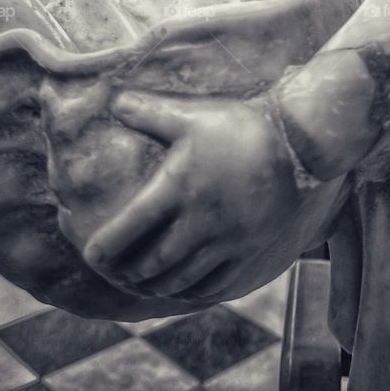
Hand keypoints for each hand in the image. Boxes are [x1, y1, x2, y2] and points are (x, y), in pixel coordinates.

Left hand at [84, 91, 302, 301]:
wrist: (298, 144)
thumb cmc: (242, 126)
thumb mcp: (193, 113)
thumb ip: (150, 111)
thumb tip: (113, 100)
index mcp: (178, 189)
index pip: (130, 228)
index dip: (105, 246)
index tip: (91, 255)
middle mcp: (198, 222)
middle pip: (152, 262)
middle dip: (128, 272)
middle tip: (116, 272)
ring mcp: (225, 242)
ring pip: (181, 277)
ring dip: (157, 284)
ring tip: (144, 282)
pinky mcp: (249, 250)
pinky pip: (215, 283)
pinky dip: (193, 290)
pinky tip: (186, 287)